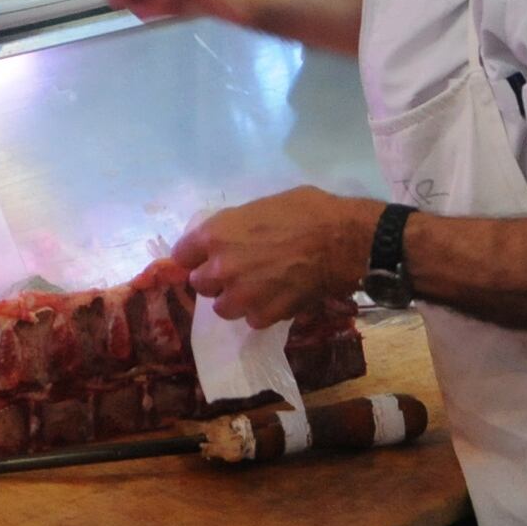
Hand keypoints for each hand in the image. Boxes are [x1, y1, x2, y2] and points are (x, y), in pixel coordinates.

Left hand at [173, 188, 378, 327]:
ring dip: (236, 300)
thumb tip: (231, 234)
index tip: (203, 256)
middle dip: (215, 278)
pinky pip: (252, 320)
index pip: (182, 254)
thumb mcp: (263, 206)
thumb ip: (236, 225)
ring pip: (222, 307)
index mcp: (216, 234)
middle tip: (238, 271)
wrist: (344, 240)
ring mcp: (242, 296)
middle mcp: (221, 268)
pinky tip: (278, 298)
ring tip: (257, 290)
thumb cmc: (308, 211)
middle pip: (199, 283)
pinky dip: (263, 312)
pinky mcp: (265, 315)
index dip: (194, 255)